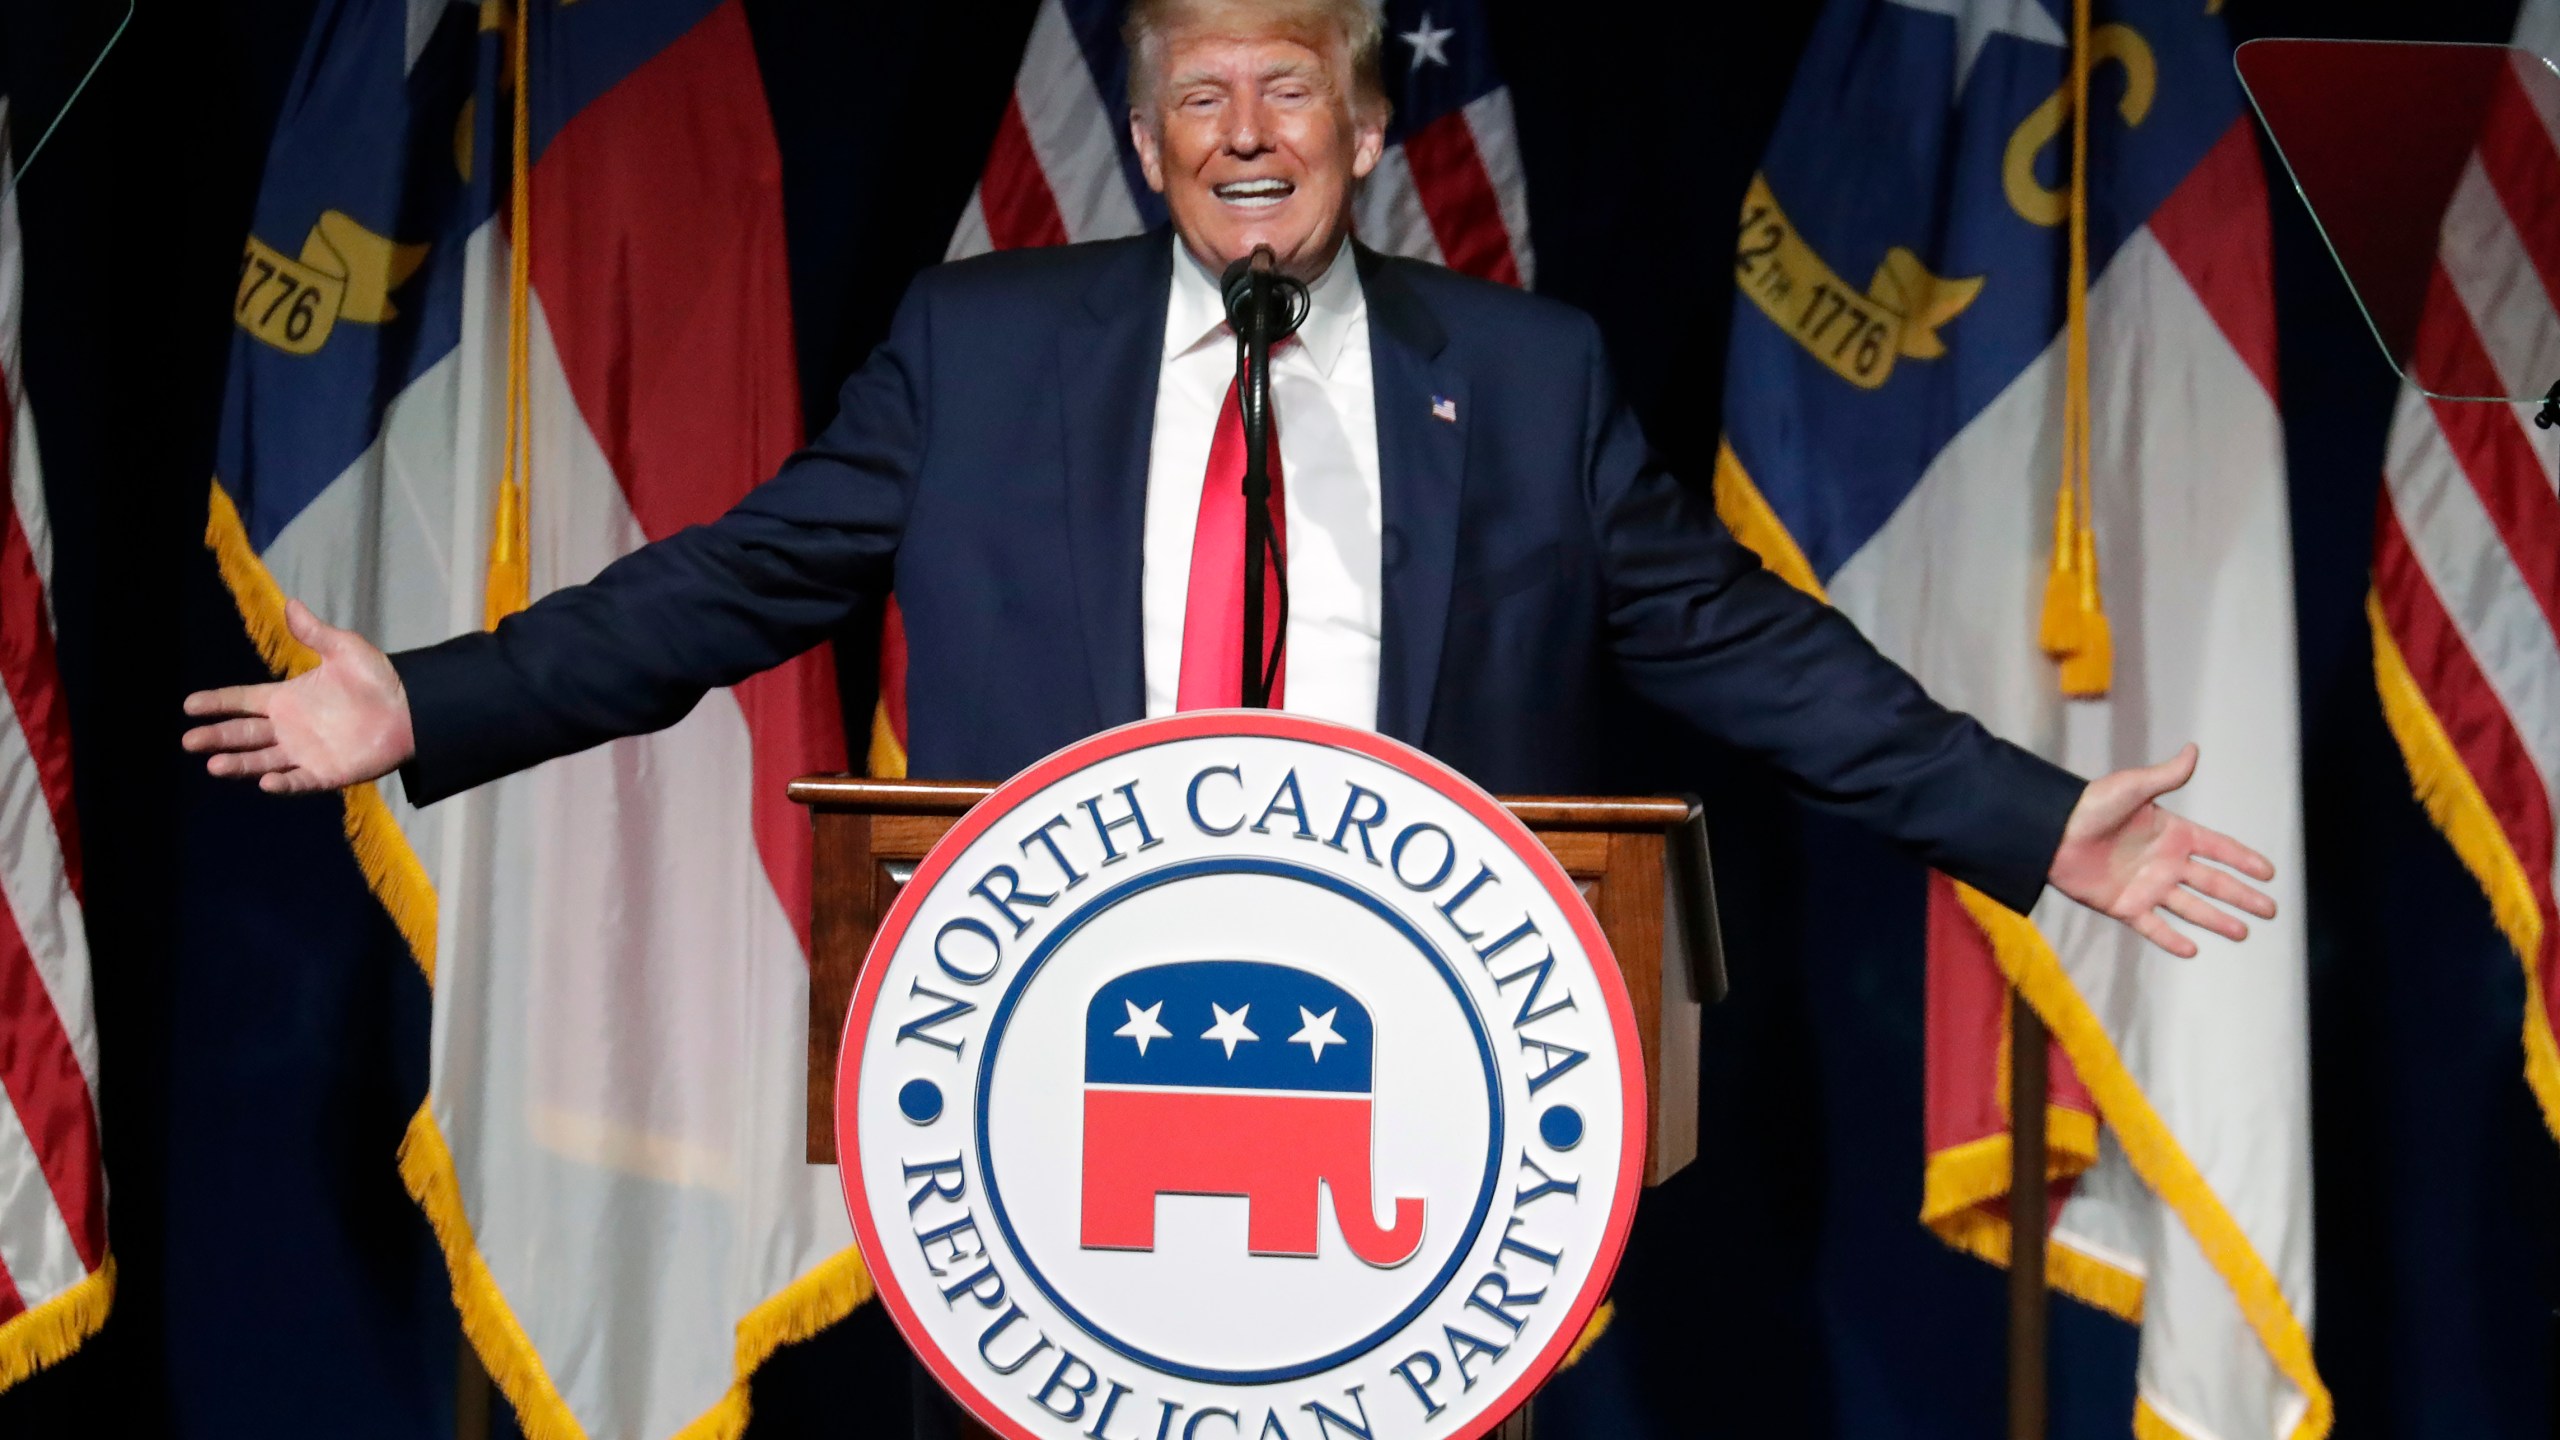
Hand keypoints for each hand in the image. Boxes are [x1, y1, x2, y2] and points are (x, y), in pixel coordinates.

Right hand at [182, 599, 415, 793]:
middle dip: (216, 737)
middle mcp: (289, 727)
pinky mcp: (326, 772)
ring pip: (262, 760)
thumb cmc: (378, 678)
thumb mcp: (344, 649)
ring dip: (239, 763)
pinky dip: (282, 783)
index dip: (216, 703)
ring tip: (214, 765)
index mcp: (287, 698)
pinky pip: (299, 780)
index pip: (242, 700)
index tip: (189, 706)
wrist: (413, 708)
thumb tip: (290, 603)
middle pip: (243, 733)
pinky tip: (265, 782)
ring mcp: (305, 752)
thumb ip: (315, 633)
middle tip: (189, 741)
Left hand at [2046, 744, 2275, 958]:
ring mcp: (2147, 886)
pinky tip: (2192, 951)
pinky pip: (2153, 927)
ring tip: (2243, 933)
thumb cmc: (2089, 805)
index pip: (2218, 849)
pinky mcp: (2124, 906)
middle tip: (2270, 910)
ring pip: (2190, 908)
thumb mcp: (2131, 788)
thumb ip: (2165, 776)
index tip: (2269, 873)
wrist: (2050, 832)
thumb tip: (2193, 749)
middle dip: (2242, 896)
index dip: (2243, 860)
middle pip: (2213, 883)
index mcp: (2173, 833)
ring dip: (2217, 920)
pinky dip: (2171, 939)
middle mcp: (2165, 862)